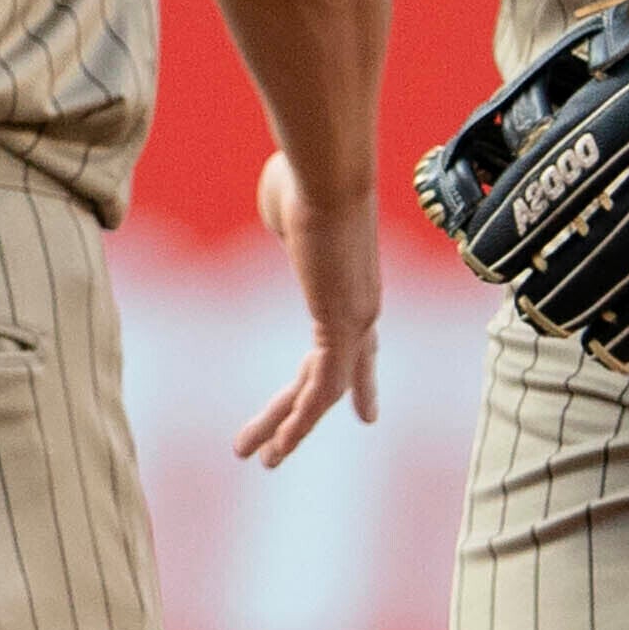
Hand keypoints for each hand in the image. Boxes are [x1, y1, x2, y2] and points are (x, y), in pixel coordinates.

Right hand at [236, 149, 383, 464]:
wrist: (326, 169)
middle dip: (303, 417)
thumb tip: (285, 220)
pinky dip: (300, 421)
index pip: (358, 344)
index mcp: (349, 283)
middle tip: (280, 453)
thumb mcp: (285, 209)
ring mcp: (356, 318)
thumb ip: (288, 226)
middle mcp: (361, 307)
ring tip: (261, 460)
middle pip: (330, 378)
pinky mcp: (343, 324)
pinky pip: (322, 387)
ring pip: (322, 392)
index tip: (366, 416)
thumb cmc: (305, 176)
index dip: (360, 381)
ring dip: (290, 429)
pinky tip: (279, 446)